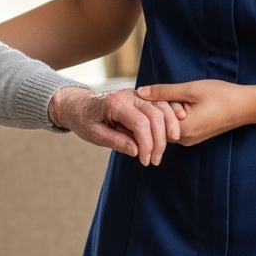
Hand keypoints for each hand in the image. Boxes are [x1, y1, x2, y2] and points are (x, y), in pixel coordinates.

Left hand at [48, 86, 183, 165]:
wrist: (80, 104)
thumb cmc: (85, 120)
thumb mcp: (95, 135)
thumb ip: (117, 141)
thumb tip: (137, 152)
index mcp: (115, 103)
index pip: (140, 123)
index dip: (147, 144)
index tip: (145, 161)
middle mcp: (129, 94)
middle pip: (155, 115)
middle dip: (159, 141)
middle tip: (155, 161)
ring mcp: (138, 94)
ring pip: (162, 107)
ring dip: (169, 129)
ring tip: (164, 150)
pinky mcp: (143, 98)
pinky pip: (162, 104)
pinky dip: (171, 116)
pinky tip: (175, 132)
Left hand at [137, 80, 255, 145]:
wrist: (246, 106)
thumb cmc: (221, 95)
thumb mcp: (190, 89)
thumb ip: (163, 92)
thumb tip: (140, 92)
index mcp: (182, 130)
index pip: (153, 120)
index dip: (155, 103)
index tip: (164, 93)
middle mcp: (184, 140)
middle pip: (159, 123)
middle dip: (161, 106)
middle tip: (177, 95)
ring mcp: (190, 140)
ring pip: (167, 124)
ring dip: (170, 109)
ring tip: (184, 98)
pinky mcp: (195, 136)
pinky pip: (177, 126)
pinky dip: (178, 114)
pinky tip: (188, 104)